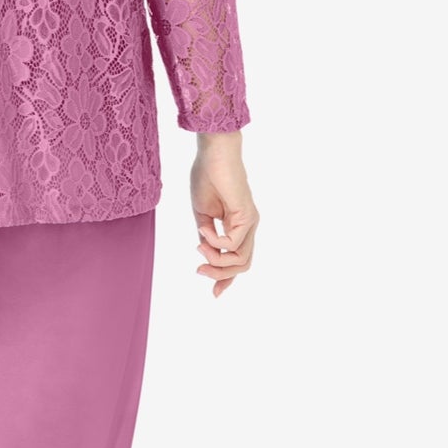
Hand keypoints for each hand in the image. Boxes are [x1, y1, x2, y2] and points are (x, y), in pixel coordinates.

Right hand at [190, 134, 257, 297]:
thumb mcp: (201, 214)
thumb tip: (205, 255)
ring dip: (216, 261)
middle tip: (198, 270)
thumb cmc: (205, 176)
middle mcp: (248, 226)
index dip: (226, 279)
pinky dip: (214, 242)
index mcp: (237, 226)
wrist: (212, 153)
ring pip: (241, 261)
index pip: (238, 260)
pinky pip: (232, 244)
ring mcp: (250, 222)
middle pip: (243, 266)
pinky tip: (202, 230)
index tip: (214, 294)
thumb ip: (205, 236)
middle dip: (220, 275)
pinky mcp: (247, 216)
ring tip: (199, 247)